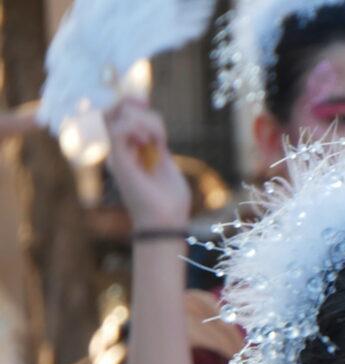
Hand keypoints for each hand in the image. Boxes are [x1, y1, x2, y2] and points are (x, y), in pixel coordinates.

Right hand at [105, 100, 190, 230]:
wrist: (166, 221)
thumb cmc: (169, 200)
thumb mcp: (167, 163)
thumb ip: (158, 143)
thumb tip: (152, 123)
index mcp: (129, 148)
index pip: (120, 112)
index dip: (133, 102)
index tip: (148, 106)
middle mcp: (119, 148)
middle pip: (116, 108)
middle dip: (138, 109)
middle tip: (157, 130)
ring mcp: (116, 153)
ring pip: (116, 114)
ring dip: (142, 120)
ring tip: (156, 141)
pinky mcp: (118, 160)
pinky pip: (116, 129)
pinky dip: (136, 128)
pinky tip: (150, 143)